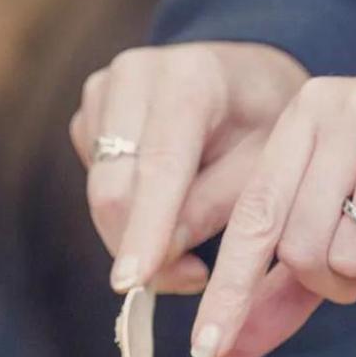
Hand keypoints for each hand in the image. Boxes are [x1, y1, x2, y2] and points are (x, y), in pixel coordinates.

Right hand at [70, 41, 307, 294]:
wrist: (248, 80)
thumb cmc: (266, 125)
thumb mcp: (264, 169)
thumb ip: (213, 209)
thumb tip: (160, 257)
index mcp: (191, 79)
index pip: (160, 166)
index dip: (145, 229)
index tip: (132, 281)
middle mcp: (135, 75)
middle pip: (114, 186)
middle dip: (139, 246)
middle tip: (191, 279)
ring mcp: (104, 90)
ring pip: (101, 191)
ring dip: (137, 234)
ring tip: (192, 250)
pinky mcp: (89, 113)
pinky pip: (97, 182)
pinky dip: (130, 210)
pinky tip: (169, 206)